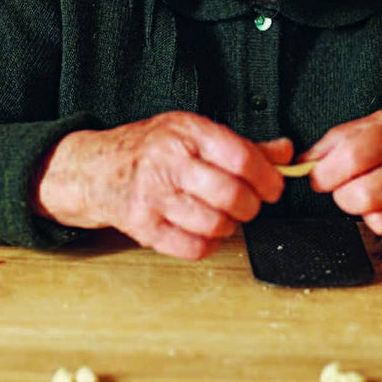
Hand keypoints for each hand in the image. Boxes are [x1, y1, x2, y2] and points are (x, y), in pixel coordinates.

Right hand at [33, 112, 290, 259]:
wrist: (96, 169)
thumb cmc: (151, 149)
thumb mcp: (194, 134)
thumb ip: (243, 145)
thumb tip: (285, 153)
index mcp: (187, 133)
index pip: (242, 158)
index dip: (267, 178)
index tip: (273, 187)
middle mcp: (168, 163)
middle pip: (231, 195)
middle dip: (251, 206)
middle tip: (250, 205)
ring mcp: (152, 196)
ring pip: (214, 224)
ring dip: (230, 226)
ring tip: (225, 216)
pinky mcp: (142, 226)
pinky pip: (191, 247)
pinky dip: (207, 244)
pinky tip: (204, 231)